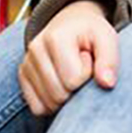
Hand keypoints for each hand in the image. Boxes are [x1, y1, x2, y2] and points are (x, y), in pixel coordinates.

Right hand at [19, 0, 117, 116]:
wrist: (70, 23)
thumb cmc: (90, 33)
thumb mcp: (107, 38)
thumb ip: (110, 60)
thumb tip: (107, 84)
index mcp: (55, 38)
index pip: (73, 81)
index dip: (88, 76)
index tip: (88, 59)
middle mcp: (35, 50)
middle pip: (59, 95)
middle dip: (77, 89)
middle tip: (80, 68)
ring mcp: (26, 64)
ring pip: (48, 104)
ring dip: (66, 97)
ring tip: (70, 74)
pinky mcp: (22, 77)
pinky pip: (37, 109)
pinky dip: (52, 104)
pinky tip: (60, 86)